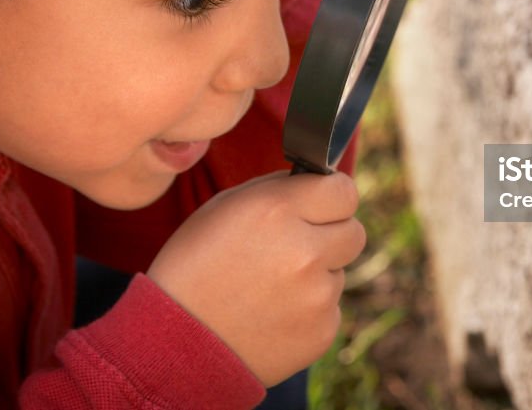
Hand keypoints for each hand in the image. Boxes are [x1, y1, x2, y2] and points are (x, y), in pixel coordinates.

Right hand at [147, 170, 365, 385]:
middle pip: (355, 231)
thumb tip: (313, 185)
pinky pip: (329, 308)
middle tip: (298, 246)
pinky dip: (308, 309)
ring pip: (339, 271)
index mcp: (277, 210)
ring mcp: (317, 295)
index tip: (323, 202)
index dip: (333, 195)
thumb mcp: (223, 209)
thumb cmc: (193, 267)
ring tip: (269, 288)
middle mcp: (305, 250)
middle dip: (332, 234)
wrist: (176, 345)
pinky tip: (272, 314)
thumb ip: (277, 191)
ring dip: (316, 274)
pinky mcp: (322, 331)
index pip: (344, 191)